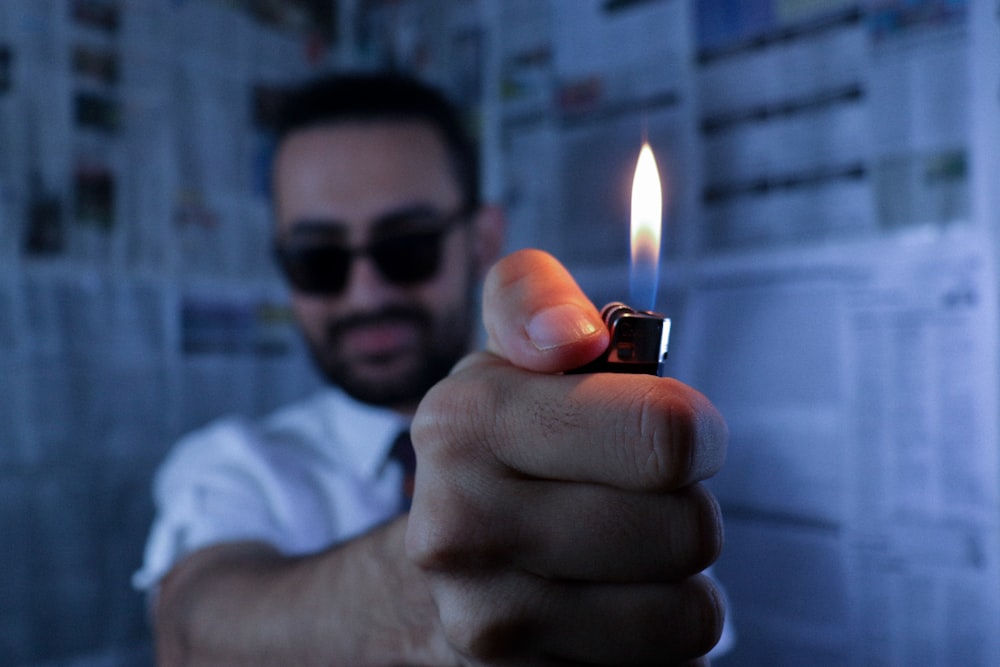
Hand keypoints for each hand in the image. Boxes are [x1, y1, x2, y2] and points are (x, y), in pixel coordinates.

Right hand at [406, 249, 727, 664]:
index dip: (694, 431)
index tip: (670, 432)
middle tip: (633, 500)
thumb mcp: (507, 357)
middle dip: (682, 508)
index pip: (665, 434)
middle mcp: (458, 529)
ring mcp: (487, 626)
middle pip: (689, 528)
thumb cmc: (503, 449)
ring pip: (691, 615)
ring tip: (619, 560)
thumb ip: (533, 300)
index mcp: (462, 424)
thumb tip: (571, 335)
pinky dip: (656, 643)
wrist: (435, 572)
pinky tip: (605, 612)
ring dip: (675, 583)